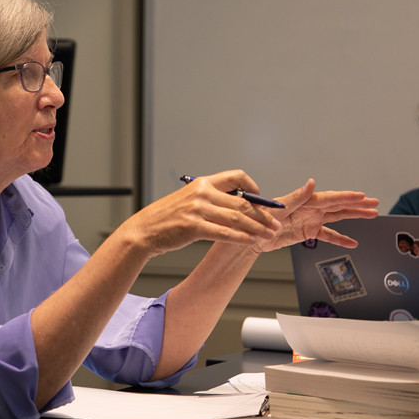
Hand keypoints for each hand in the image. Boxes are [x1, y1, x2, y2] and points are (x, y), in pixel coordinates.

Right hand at [121, 170, 281, 257]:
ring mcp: (197, 209)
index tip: (262, 200)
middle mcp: (201, 193)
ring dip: (257, 227)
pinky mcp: (193, 227)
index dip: (253, 187)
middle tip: (275, 223)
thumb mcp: (189, 200)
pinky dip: (241, 238)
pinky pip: (224, 233)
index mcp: (202, 183)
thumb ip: (211, 199)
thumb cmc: (167, 218)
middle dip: (262, 214)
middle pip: (242, 201)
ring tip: (269, 234)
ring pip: (237, 217)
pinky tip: (250, 241)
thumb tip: (239, 205)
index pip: (236, 177)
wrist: (144, 231)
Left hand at [250, 179, 378, 253]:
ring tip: (372, 215)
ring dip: (354, 216)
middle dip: (357, 204)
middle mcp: (311, 209)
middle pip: (339, 205)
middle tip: (374, 203)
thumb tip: (310, 183)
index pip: (331, 198)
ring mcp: (311, 220)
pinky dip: (340, 238)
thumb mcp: (279, 208)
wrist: (254, 235)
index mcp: (306, 201)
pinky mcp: (309, 231)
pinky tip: (352, 242)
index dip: (347, 197)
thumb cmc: (262, 218)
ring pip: (338, 217)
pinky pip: (328, 234)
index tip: (362, 196)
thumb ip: (297, 196)